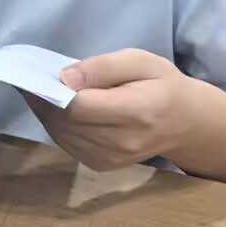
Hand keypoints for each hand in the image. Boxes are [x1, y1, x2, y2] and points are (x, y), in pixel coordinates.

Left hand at [28, 49, 219, 172]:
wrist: (186, 124)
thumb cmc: (163, 86)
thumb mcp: (141, 61)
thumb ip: (102, 67)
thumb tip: (65, 78)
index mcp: (136, 112)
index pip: (78, 106)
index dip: (52, 89)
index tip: (39, 72)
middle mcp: (121, 142)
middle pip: (65, 121)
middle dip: (45, 99)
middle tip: (38, 78)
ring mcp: (110, 158)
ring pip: (60, 133)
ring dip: (47, 112)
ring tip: (47, 91)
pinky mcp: (101, 165)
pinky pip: (66, 143)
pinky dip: (57, 125)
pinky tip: (61, 109)